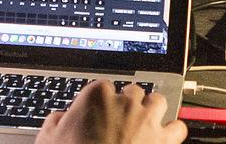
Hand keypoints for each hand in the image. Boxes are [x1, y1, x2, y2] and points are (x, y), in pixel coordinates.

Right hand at [35, 81, 186, 143]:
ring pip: (158, 102)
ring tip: (145, 122)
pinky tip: (165, 137)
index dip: (100, 102)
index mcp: (97, 96)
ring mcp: (147, 120)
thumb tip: (58, 120)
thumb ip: (56, 122)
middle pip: (133, 91)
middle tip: (120, 120)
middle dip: (128, 103)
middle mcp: (125, 103)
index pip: (102, 87)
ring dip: (153, 110)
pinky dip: (172, 131)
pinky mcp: (163, 140)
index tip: (96, 113)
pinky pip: (177, 127)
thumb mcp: (48, 138)